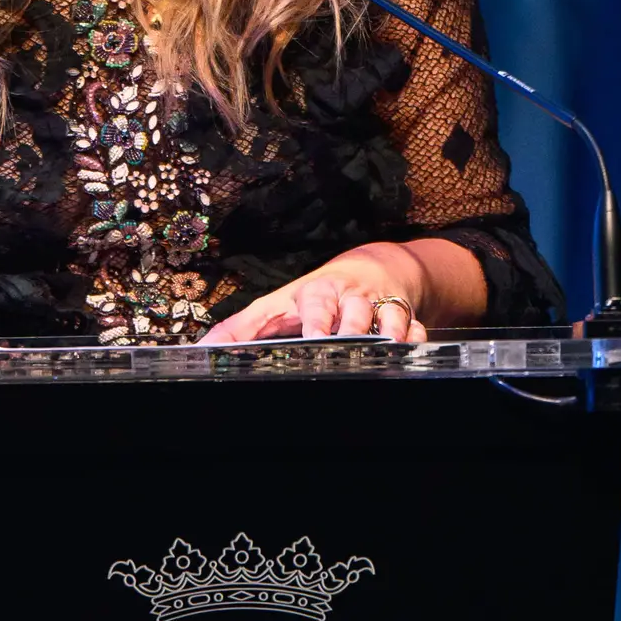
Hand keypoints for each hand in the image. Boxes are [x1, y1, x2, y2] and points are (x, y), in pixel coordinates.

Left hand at [199, 244, 430, 345]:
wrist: (376, 268)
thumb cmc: (317, 293)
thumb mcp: (280, 304)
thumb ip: (242, 327)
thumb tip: (203, 349)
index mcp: (317, 292)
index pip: (315, 301)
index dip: (316, 318)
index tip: (313, 335)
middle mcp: (351, 297)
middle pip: (355, 311)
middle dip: (353, 327)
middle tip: (346, 346)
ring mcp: (381, 307)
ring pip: (389, 319)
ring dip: (386, 334)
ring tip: (382, 349)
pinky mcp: (408, 317)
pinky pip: (417, 329)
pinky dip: (414, 339)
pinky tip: (408, 351)